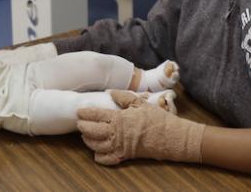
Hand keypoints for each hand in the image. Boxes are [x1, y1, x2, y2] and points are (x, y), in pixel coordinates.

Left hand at [77, 90, 204, 164]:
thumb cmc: (157, 118)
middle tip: (79, 123)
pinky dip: (100, 158)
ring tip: (85, 136)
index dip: (86, 113)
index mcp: (120, 117)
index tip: (79, 111)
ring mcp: (121, 146)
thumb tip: (109, 91)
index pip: (97, 115)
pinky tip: (96, 154)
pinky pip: (108, 159)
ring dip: (89, 141)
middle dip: (83, 127)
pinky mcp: (126, 156)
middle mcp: (118, 132)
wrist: (172, 137)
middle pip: (93, 131)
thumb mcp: (140, 103)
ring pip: (97, 146)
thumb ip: (123, 97)